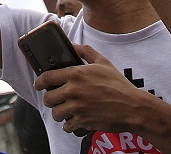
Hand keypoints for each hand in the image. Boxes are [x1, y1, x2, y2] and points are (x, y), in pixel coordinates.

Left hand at [34, 45, 155, 136]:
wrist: (132, 107)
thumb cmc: (118, 84)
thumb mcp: (103, 62)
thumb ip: (85, 52)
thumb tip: (73, 45)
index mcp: (76, 74)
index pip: (46, 78)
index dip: (39, 82)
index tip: (39, 84)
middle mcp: (73, 90)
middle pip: (48, 98)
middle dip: (51, 99)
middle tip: (56, 98)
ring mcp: (77, 107)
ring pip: (56, 113)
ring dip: (59, 112)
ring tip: (66, 109)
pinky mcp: (82, 121)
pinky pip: (66, 125)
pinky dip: (68, 124)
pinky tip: (74, 120)